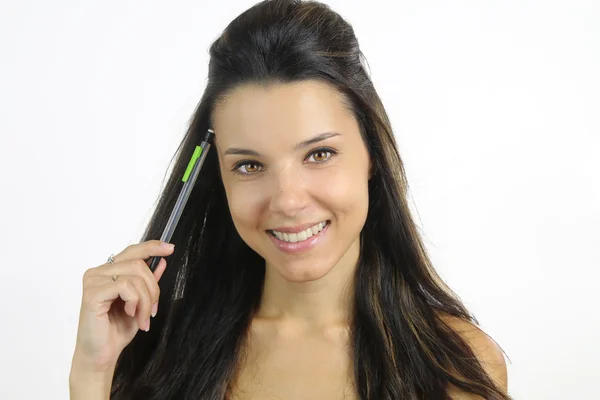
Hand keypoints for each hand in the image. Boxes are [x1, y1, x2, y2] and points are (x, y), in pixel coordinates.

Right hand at [71, 240, 173, 373]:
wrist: (101, 354)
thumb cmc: (116, 329)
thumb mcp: (140, 302)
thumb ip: (147, 281)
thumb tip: (161, 261)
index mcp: (108, 271)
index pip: (132, 251)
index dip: (152, 247)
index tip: (170, 248)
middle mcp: (98, 272)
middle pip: (138, 264)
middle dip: (153, 289)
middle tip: (152, 310)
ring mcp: (93, 281)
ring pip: (135, 276)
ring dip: (146, 300)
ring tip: (142, 317)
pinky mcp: (92, 293)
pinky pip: (125, 286)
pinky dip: (135, 302)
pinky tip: (130, 314)